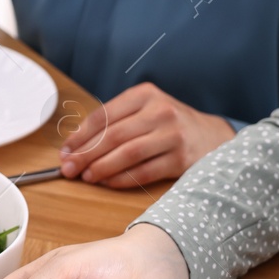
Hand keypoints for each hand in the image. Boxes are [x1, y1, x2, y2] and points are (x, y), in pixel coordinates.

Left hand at [59, 83, 234, 187]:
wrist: (213, 137)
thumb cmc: (169, 125)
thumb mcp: (146, 110)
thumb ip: (115, 122)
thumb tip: (75, 146)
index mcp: (146, 95)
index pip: (104, 115)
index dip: (81, 136)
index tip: (65, 151)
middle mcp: (160, 111)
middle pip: (114, 136)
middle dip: (86, 154)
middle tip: (68, 169)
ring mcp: (173, 135)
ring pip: (128, 154)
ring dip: (102, 168)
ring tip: (86, 177)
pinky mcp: (181, 158)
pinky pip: (144, 171)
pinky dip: (122, 179)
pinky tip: (108, 183)